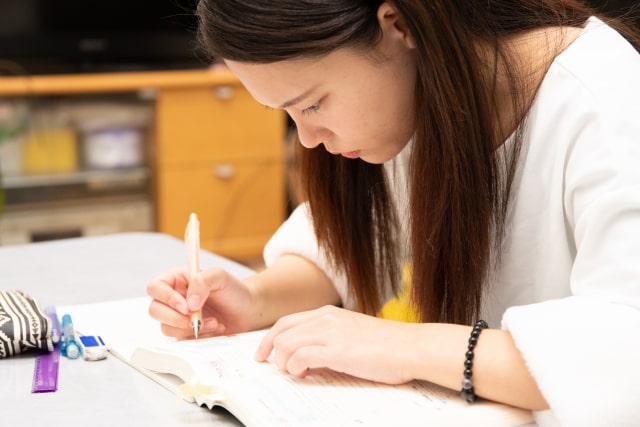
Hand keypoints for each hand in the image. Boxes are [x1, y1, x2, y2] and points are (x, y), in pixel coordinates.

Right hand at [147, 267, 253, 338]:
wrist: (247, 310)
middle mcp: (173, 298)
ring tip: (214, 322)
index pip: (156, 287)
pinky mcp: (185, 332)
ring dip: (190, 328)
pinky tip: (215, 327)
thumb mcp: (220, 277)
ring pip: (166, 327)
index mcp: (177, 279)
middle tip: (196, 320)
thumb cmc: (233, 290)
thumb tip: (188, 303)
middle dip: (175, 318)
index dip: (166, 298)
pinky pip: (181, 339)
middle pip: (155, 310)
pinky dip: (198, 336)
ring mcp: (177, 317)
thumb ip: (202, 281)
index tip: (186, 307)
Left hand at [254, 305, 417, 384]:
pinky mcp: (337, 350)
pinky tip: (304, 374)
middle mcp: (326, 319)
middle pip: (281, 330)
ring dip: (284, 362)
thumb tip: (311, 357)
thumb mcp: (353, 333)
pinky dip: (295, 368)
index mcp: (329, 313)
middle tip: (265, 364)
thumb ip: (331, 338)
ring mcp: (330, 333)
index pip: (288, 321)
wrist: (411, 346)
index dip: (270, 337)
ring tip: (294, 373)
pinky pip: (300, 357)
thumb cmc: (388, 344)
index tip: (264, 351)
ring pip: (287, 344)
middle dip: (267, 349)